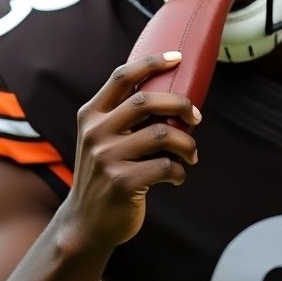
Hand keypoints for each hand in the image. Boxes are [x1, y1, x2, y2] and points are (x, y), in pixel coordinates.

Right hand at [63, 51, 199, 250]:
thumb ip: (124, 118)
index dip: (151, 63)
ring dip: (187, 144)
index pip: (122, 77)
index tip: (177, 57)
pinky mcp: (122, 181)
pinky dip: (179, 171)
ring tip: (190, 155)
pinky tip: (177, 177)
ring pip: (163, 134)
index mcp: (91, 115)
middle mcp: (95, 132)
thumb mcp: (103, 141)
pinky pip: (166, 166)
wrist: (86, 223)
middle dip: (180, 104)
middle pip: (146, 101)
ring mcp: (107, 157)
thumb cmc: (106, 175)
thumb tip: (173, 98)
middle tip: (195, 117)